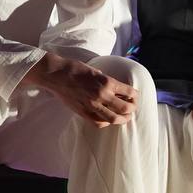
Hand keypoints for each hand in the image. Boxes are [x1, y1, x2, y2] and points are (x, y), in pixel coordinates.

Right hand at [22, 53, 137, 126]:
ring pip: (114, 118)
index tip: (135, 96)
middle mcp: (102, 95)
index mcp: (107, 82)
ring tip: (125, 117)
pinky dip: (107, 123)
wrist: (57, 75)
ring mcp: (92, 105)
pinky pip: (99, 122)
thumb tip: (117, 88)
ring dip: (123, 119)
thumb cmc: (75, 69)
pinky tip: (109, 120)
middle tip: (133, 107)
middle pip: (125, 108)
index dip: (135, 95)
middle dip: (132, 108)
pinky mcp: (83, 112)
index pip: (129, 92)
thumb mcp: (96, 70)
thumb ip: (107, 80)